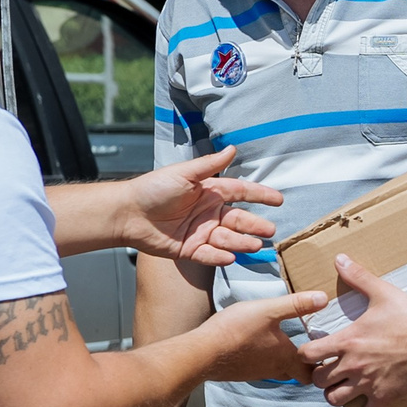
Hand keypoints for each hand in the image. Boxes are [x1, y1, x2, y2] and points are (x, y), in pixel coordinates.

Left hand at [119, 148, 282, 266]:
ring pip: (227, 239)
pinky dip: (220, 257)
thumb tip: (233, 148)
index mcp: (210, 192)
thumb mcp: (183, 174)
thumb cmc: (153, 188)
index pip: (241, 192)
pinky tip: (230, 257)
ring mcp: (200, 232)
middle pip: (238, 220)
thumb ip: (209, 164)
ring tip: (254, 245)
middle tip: (270, 231)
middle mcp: (209, 213)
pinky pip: (209, 255)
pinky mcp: (189, 249)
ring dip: (242, 242)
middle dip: (255, 225)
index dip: (260, 195)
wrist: (127, 213)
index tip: (279, 200)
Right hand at [196, 290, 325, 382]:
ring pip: (276, 370)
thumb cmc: (236, 330)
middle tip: (309, 348)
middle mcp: (273, 370)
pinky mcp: (238, 371)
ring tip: (284, 343)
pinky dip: (262, 359)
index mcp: (285, 357)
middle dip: (304, 363)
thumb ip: (296, 304)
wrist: (200, 353)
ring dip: (282, 360)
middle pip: (295, 373)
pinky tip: (256, 344)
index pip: (311, 373)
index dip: (320, 365)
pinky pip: (257, 367)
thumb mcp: (269, 309)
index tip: (326, 355)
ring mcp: (254, 373)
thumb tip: (325, 298)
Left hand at [299, 256, 406, 406]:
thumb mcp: (384, 294)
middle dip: (321, 376)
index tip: (314, 353)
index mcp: (348, 341)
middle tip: (329, 371)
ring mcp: (367, 384)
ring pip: (335, 399)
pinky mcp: (383, 398)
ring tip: (342, 390)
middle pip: (319, 380)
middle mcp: (352, 365)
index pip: (308, 354)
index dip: (307, 355)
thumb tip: (339, 259)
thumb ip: (359, 277)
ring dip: (336, 396)